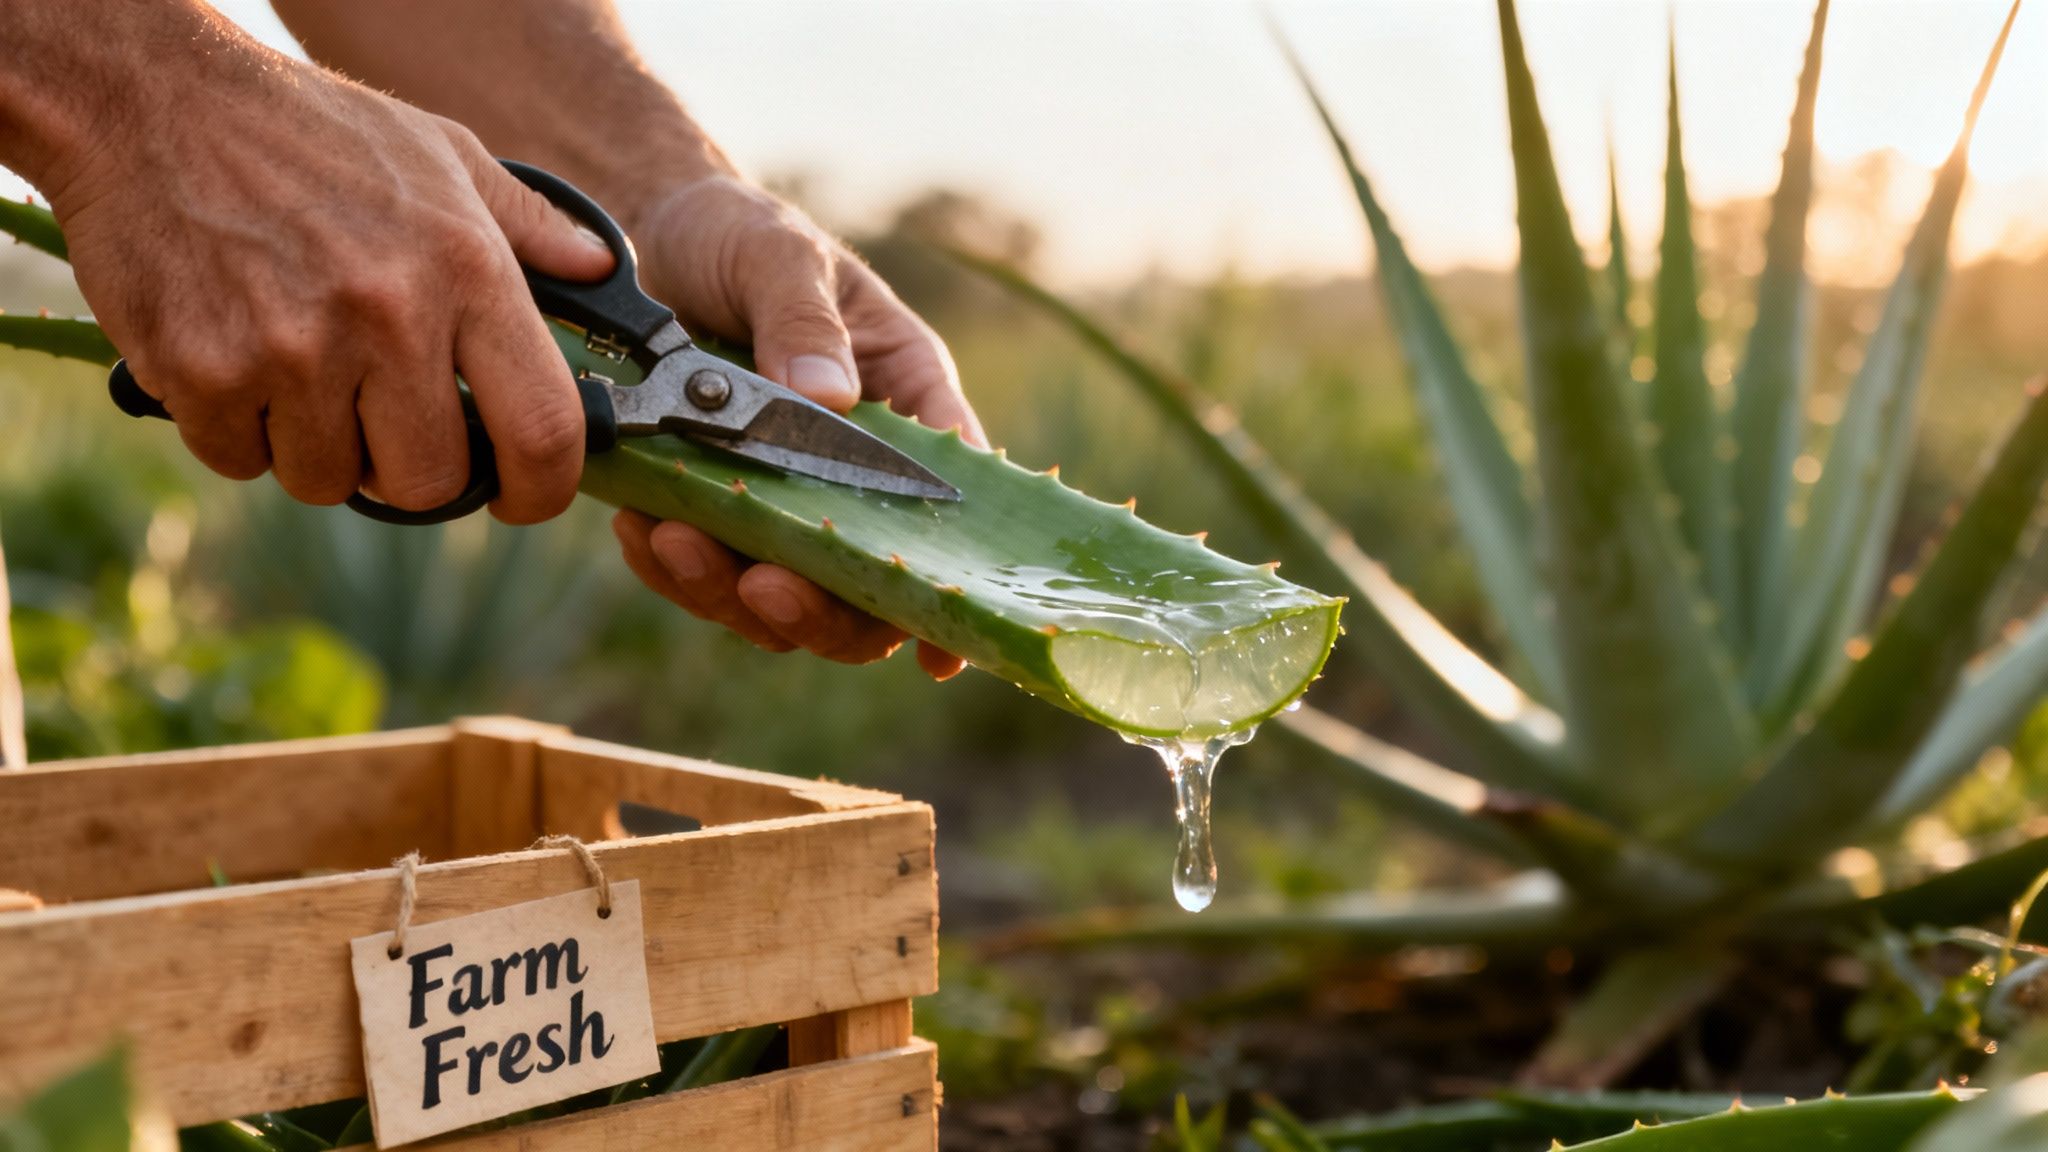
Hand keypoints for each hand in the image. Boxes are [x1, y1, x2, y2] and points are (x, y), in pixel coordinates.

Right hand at [43, 32, 613, 522]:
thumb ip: (529, 226)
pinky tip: (236, 354)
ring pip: (330, 480)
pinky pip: (240, 459)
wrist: (148, 99)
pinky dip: (239, 429)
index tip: (523, 496)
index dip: (543, 489)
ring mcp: (293, 350)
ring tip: (301, 364)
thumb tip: (599, 271)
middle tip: (383, 416)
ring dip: (319, 447)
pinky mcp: (203, 372)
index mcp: (466, 270)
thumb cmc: (310, 131)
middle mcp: (389, 317)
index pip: (544, 428)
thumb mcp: (441, 155)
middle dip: (412, 470)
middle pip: (432, 483)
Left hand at [608, 175, 983, 679]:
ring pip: (783, 602)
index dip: (953, 591)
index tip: (938, 649)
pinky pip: (702, 578)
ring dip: (731, 595)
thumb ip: (802, 318)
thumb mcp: (776, 253)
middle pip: (869, 591)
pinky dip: (672, 571)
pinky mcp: (711, 517)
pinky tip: (640, 529)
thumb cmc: (738, 234)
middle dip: (821, 609)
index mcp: (906, 405)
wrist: (639, 233)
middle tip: (765, 584)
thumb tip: (830, 396)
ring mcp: (782, 505)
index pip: (955, 513)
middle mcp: (853, 475)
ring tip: (671, 541)